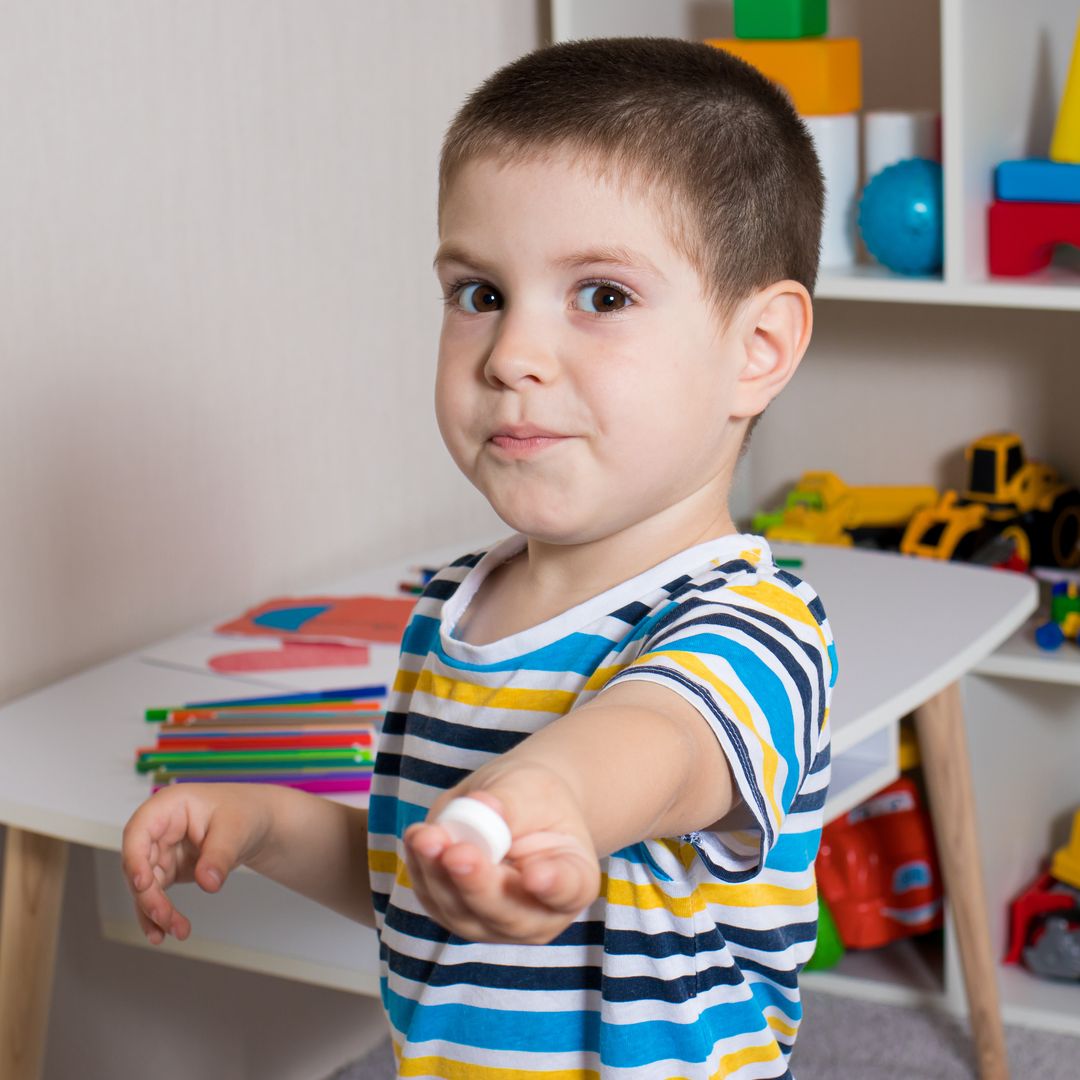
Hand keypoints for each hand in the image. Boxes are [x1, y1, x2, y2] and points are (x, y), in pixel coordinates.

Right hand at [120, 783, 273, 944]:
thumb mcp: (237, 828)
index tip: (142, 883)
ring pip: (145, 885)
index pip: (138, 831)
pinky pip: (156, 894)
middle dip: (149, 896)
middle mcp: (159, 828)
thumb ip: (219, 855)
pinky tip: (164, 932)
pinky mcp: (169, 869)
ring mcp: (161, 850)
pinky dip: (159, 914)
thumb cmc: (244, 812)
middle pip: (139, 864)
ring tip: (176, 931)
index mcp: (169, 806)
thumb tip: (208, 883)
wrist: (257, 822)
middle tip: (167, 919)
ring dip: (154, 911)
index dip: (134, 858)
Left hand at [402, 762, 600, 945]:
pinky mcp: (458, 915)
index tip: (535, 875)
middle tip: (456, 853)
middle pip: (508, 914)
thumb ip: (511, 804)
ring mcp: (496, 923)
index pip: (567, 889)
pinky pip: (435, 900)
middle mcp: (539, 914)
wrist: (516, 807)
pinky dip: (423, 869)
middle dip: (477, 885)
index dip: (551, 885)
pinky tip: (419, 837)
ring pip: (462, 912)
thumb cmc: (534, 798)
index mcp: (574, 878)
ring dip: (438, 876)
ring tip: (426, 836)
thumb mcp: (532, 787)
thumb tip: (482, 810)